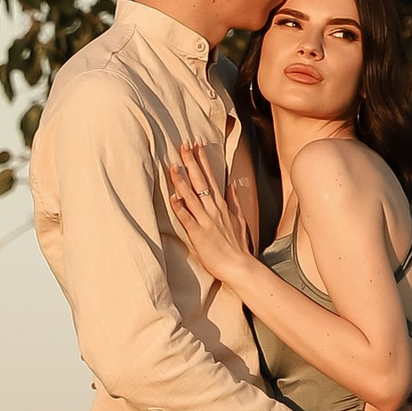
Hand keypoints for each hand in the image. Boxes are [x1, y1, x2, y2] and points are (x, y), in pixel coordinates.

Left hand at [166, 140, 253, 290]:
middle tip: (182, 145)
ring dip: (181, 181)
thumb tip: (231, 184)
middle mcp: (213, 209)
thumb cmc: (238, 245)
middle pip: (200, 181)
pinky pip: (187, 219)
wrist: (239, 266)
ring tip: (173, 166)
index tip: (197, 144)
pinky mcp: (199, 234)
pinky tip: (172, 198)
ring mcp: (206, 221)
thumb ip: (234, 200)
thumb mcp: (239, 219)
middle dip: (191, 162)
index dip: (203, 160)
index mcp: (221, 205)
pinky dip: (180, 208)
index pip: (211, 177)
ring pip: (191, 196)